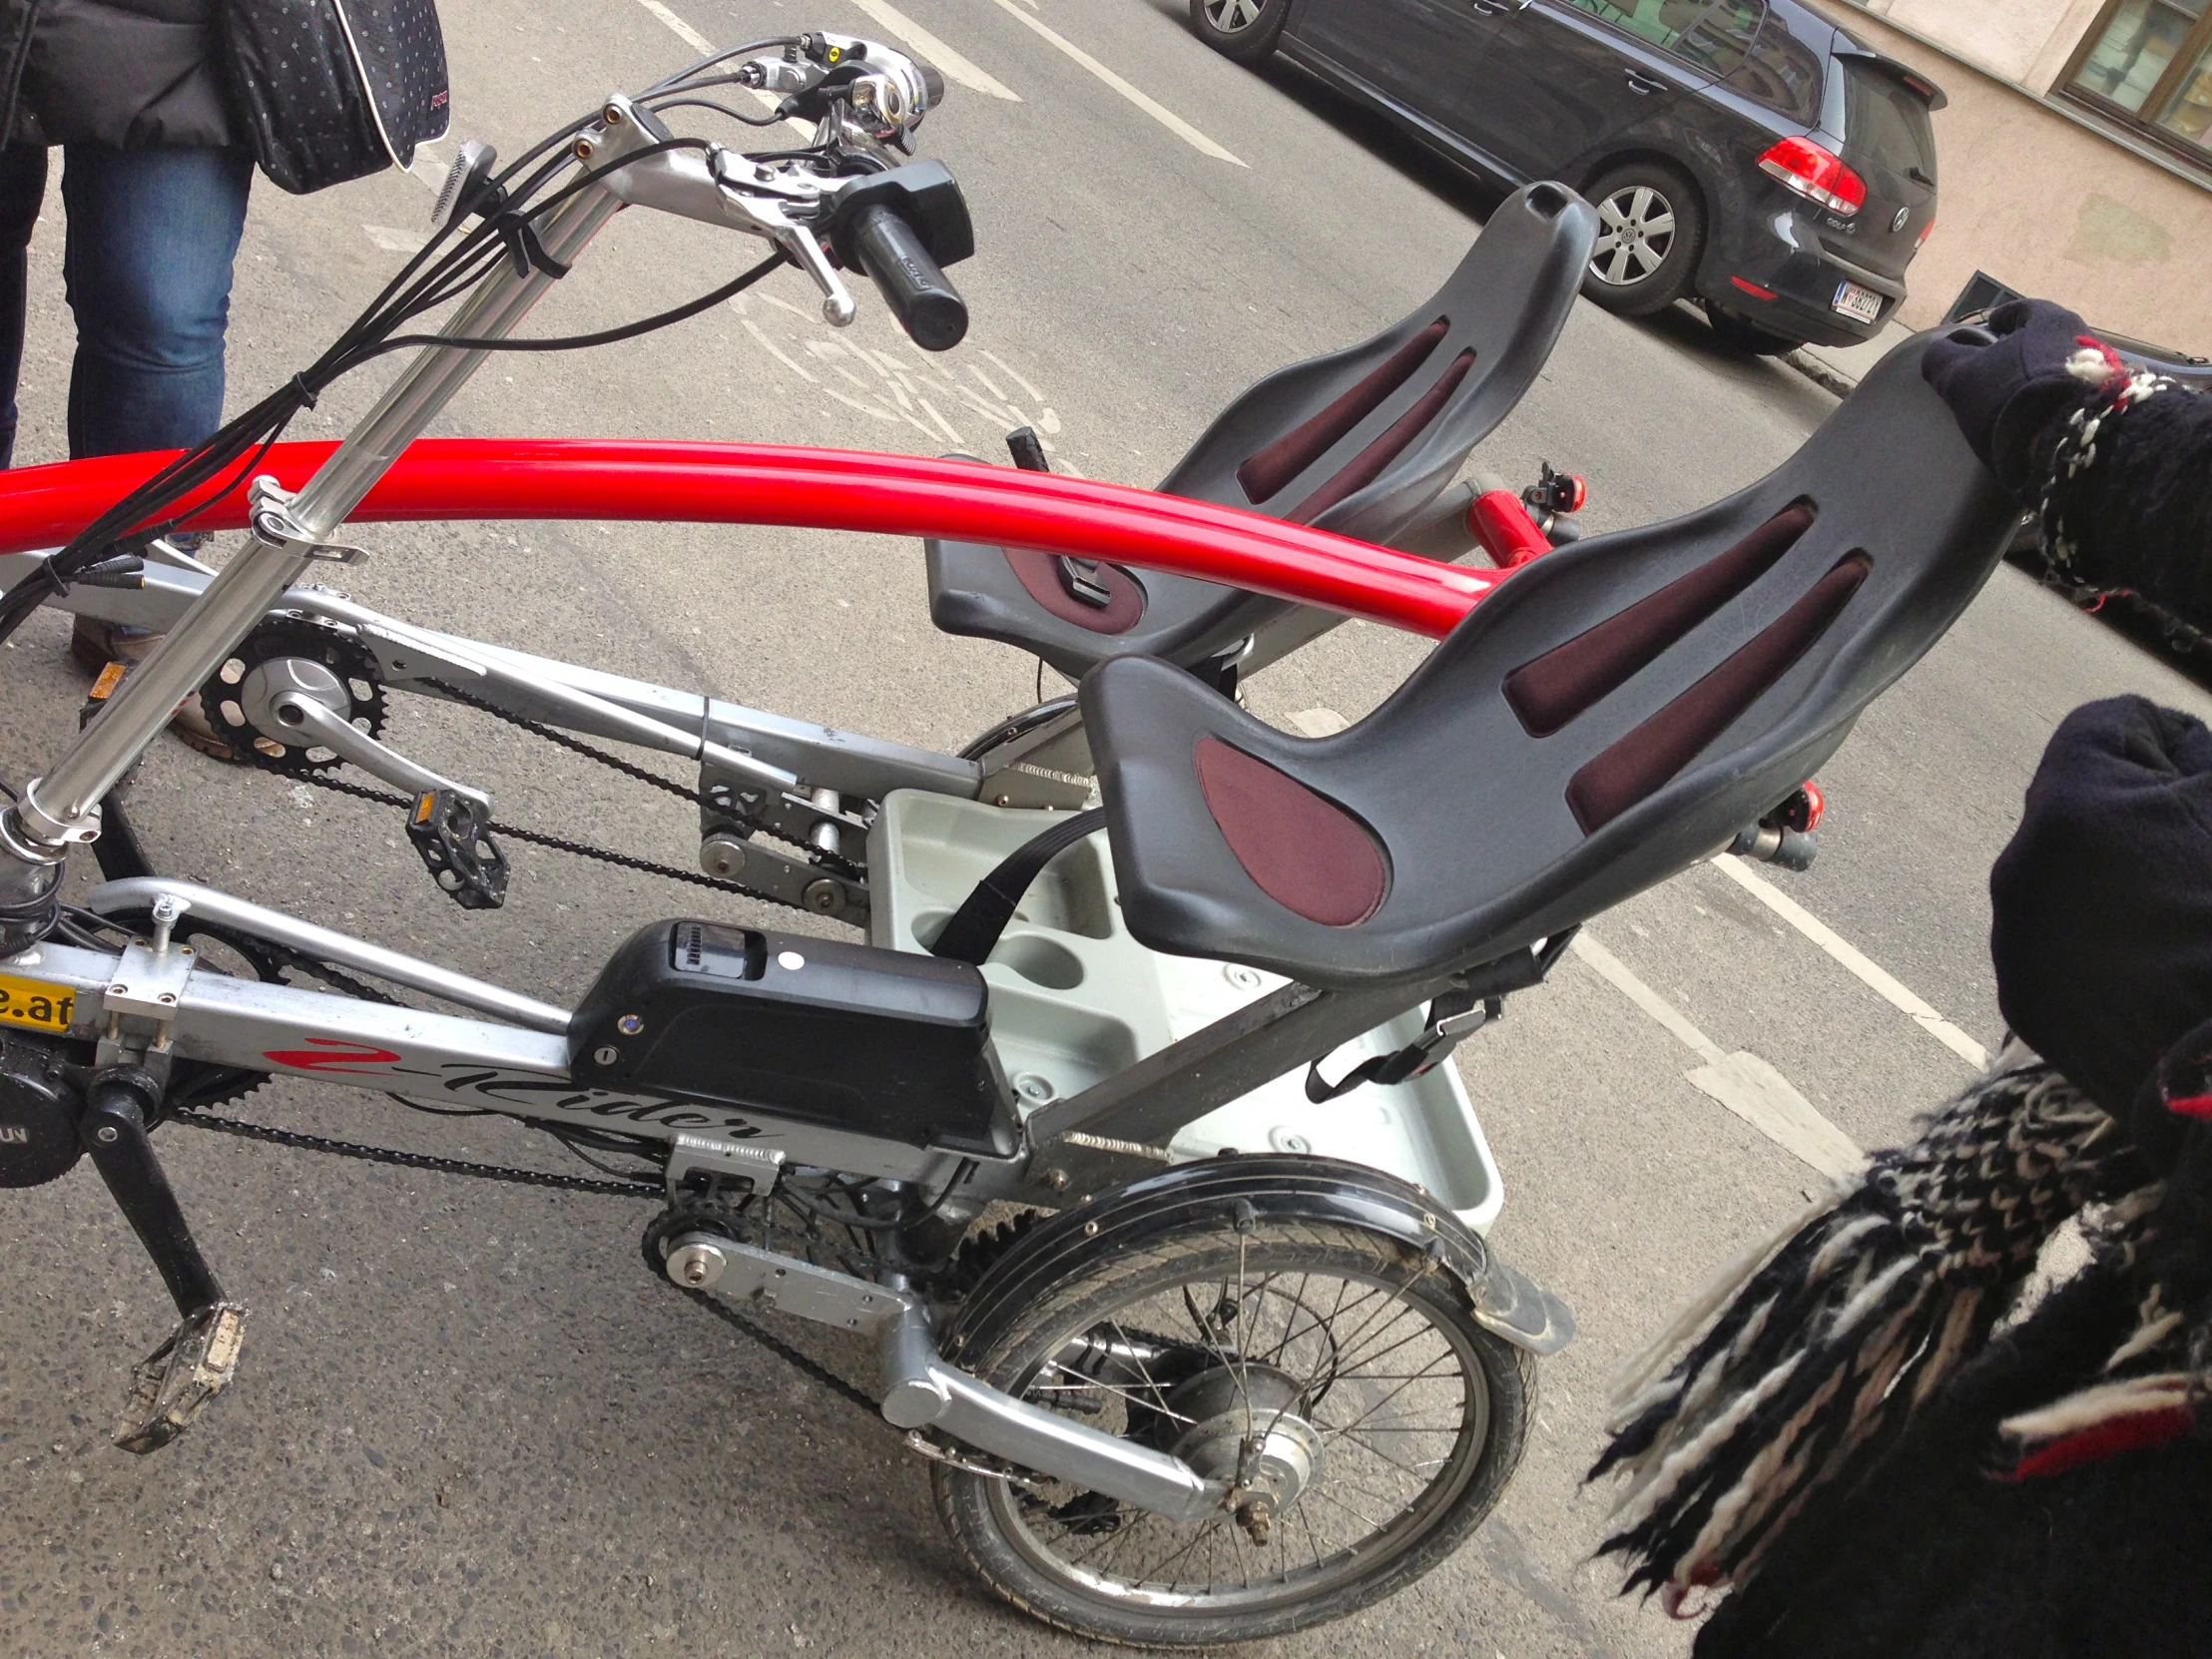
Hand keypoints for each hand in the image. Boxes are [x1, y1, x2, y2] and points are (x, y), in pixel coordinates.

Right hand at [1921, 298, 2115, 498]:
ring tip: (2015, 398)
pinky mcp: (2105, 401)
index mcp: (2051, 319)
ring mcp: (2100, 370)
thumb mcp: (1961, 377)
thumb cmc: (2010, 396)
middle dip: (2021, 349)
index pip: (2023, 308)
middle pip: (2044, 338)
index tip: (1987, 331)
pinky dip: (2054, 396)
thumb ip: (1943, 359)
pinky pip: (2072, 390)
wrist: (2066, 442)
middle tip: (1996, 368)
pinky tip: (2037, 416)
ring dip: (2038, 374)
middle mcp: (2082, 336)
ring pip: (2059, 364)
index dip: (2000, 319)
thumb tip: (1939, 350)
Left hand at [1990, 695, 2211, 1120]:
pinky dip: (2107, 945)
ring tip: (2189, 927)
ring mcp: (2017, 939)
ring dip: (2123, 883)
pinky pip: (2062, 945)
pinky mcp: (2026, 1002)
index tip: (2209, 778)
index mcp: (2074, 810)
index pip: (2108, 725)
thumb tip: (2184, 753)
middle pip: (2085, 805)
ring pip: (2071, 878)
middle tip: (2205, 859)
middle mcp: (2022, 868)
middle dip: (2146, 816)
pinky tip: (2164, 976)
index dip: (2174, 742)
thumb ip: (2203, 763)